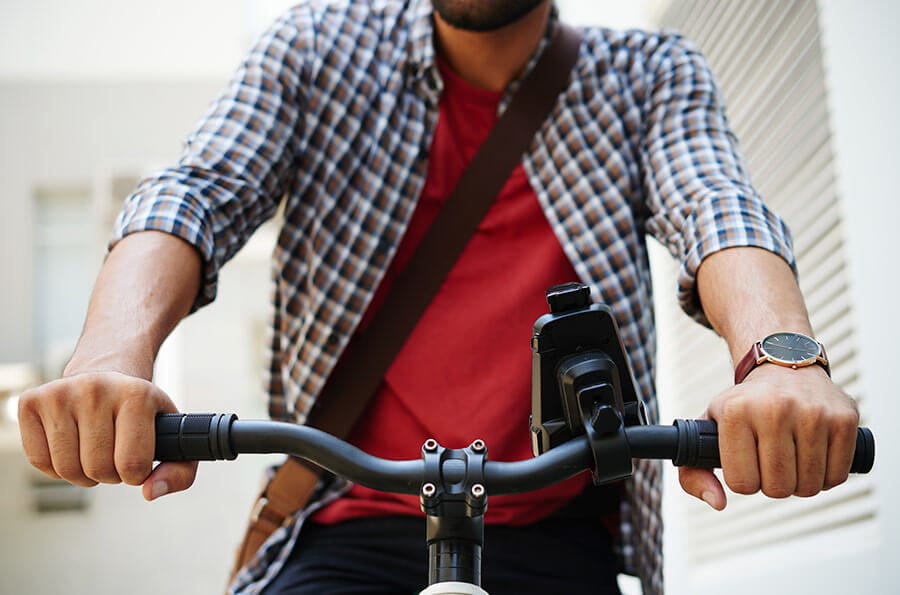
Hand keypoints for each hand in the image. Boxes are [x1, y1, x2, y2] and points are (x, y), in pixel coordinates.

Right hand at [17, 371, 197, 500]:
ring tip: (95, 450)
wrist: (108, 374)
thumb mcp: (173, 435)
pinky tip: (71, 446)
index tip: (137, 460)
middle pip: (98, 469)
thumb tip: (149, 493)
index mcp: (137, 394)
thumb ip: (179, 471)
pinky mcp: (32, 402)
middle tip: (115, 452)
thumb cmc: (141, 413)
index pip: (132, 464)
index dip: (136, 475)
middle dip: (110, 474)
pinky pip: (40, 462)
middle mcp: (96, 388)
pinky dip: (56, 468)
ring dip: (83, 474)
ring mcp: (61, 393)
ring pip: (67, 470)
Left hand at [678, 364, 858, 509]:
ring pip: (808, 486)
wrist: (784, 366)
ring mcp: (813, 413)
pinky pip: (837, 476)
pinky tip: (813, 456)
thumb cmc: (743, 406)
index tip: (746, 462)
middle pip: (777, 488)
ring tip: (791, 458)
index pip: (741, 483)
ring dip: (800, 483)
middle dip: (772, 484)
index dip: (744, 480)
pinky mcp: (844, 418)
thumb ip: (693, 471)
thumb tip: (717, 503)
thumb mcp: (707, 428)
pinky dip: (825, 477)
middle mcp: (774, 409)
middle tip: (770, 461)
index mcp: (735, 411)